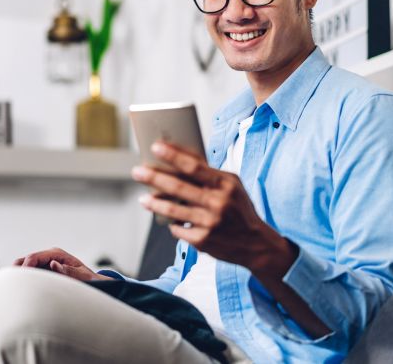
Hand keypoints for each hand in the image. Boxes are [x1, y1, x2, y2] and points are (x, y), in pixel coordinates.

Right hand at [14, 247, 113, 280]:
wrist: (94, 284)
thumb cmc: (90, 280)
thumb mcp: (83, 276)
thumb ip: (69, 271)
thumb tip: (54, 264)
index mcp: (57, 254)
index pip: (34, 257)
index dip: (25, 267)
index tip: (20, 280)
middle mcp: (49, 257)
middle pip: (25, 260)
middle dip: (17, 271)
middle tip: (12, 286)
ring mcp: (45, 264)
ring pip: (24, 267)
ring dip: (19, 277)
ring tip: (15, 290)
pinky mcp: (43, 272)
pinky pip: (28, 275)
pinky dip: (23, 281)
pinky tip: (21, 292)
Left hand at [132, 141, 294, 274]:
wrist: (256, 244)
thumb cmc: (239, 209)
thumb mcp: (232, 186)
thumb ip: (209, 174)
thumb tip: (179, 158)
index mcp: (225, 185)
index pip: (194, 166)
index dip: (172, 156)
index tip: (155, 147)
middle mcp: (218, 203)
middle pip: (178, 188)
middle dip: (154, 177)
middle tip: (137, 171)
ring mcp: (209, 224)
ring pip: (172, 211)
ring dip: (154, 203)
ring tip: (143, 198)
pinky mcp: (202, 241)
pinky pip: (178, 229)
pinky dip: (173, 224)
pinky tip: (170, 221)